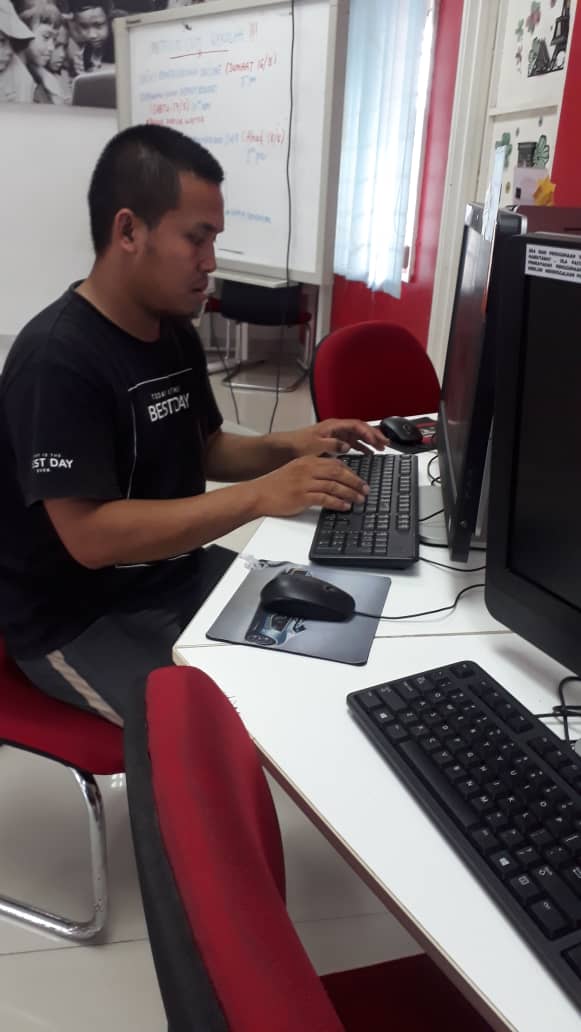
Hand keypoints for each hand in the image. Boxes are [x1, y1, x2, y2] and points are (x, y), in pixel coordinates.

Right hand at [253, 455, 368, 517]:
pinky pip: (325, 498)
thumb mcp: (296, 471)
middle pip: (339, 473)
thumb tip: (333, 479)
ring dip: (350, 493)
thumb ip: (314, 471)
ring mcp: (305, 482)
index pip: (336, 463)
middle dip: (355, 482)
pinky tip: (344, 506)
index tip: (360, 480)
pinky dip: (337, 502)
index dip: (351, 472)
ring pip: (334, 486)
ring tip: (359, 500)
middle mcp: (308, 469)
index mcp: (308, 461)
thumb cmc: (276, 485)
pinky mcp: (302, 497)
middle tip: (365, 489)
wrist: (258, 494)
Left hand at [284, 419, 388, 457]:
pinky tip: (367, 453)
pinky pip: (352, 443)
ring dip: (370, 441)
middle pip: (360, 429)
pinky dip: (361, 447)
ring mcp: (336, 435)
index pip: (356, 425)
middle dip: (374, 435)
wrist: (286, 448)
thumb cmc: (299, 444)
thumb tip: (347, 446)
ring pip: (358, 436)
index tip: (377, 441)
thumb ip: (332, 444)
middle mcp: (336, 429)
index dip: (368, 432)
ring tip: (381, 448)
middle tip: (386, 443)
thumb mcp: (315, 445)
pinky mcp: (334, 443)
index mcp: (333, 426)